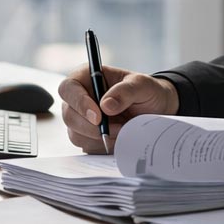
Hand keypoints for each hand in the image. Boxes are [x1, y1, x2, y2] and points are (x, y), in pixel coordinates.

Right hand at [57, 64, 178, 153]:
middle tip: (117, 128)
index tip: (98, 116)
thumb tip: (106, 105)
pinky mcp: (87, 136)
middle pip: (69, 115)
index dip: (79, 103)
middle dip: (91, 127)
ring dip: (99, 138)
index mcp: (87, 77)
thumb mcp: (142, 85)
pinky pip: (86, 146)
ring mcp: (81, 119)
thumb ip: (125, 91)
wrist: (155, 110)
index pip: (68, 88)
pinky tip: (118, 138)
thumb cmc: (146, 92)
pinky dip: (102, 146)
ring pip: (75, 134)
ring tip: (122, 130)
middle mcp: (79, 98)